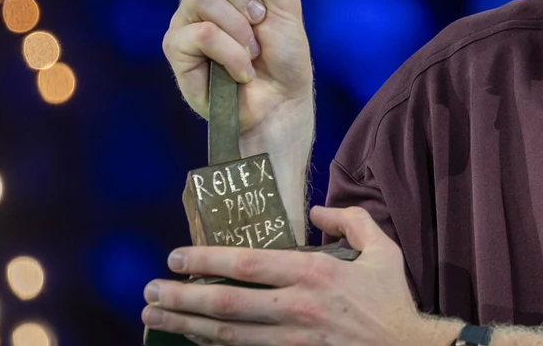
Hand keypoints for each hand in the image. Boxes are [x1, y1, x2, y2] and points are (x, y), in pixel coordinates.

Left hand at [141, 205, 457, 345]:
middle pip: (225, 303)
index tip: (176, 256)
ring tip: (154, 317)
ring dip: (184, 325)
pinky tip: (192, 339)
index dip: (207, 259)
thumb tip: (317, 210)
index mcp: (316, 273)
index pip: (248, 264)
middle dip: (180, 297)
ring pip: (225, 334)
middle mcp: (298, 308)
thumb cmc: (393, 302)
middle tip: (149, 292)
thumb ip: (351, 221)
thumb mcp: (382, 251)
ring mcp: (292, 342)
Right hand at [164, 0, 314, 155]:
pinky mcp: (177, 52)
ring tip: (252, 51)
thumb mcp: (285, 1)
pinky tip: (240, 70)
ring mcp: (184, 24)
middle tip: (258, 18)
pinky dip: (231, 52)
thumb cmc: (284, 53)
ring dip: (238, 28)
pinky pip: (200, 34)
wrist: (283, 98)